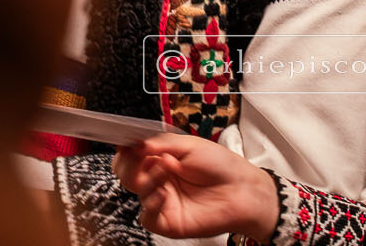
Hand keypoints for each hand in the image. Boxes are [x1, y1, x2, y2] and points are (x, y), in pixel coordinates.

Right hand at [113, 134, 279, 242]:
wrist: (240, 190)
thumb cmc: (219, 164)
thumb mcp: (189, 144)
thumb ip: (161, 144)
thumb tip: (136, 144)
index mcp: (161, 158)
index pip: (132, 155)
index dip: (126, 150)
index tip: (126, 144)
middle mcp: (158, 179)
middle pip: (127, 174)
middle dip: (129, 164)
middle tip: (140, 156)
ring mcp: (161, 200)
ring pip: (136, 191)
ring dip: (147, 177)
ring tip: (166, 169)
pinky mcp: (166, 221)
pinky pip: (146, 216)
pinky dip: (150, 203)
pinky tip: (162, 194)